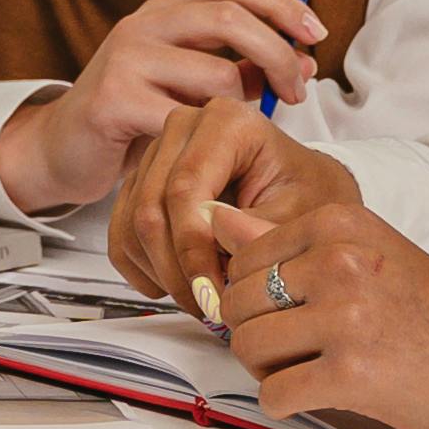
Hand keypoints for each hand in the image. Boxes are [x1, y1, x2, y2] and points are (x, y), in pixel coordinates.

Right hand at [0, 0, 329, 210]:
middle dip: (277, 53)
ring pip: (216, 75)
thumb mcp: (190, 85)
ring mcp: (125, 59)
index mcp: (164, 10)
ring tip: (238, 132)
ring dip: (242, 108)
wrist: (61, 149)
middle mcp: (143, 24)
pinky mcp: (112, 100)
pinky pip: (185, 119)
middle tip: (297, 91)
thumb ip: (242, 70)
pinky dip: (206, 139)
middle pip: (229, 17)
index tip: (316, 31)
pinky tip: (202, 153)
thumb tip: (304, 62)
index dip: (280, 1)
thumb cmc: (135, 116)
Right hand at [106, 91, 305, 304]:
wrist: (303, 191)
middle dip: (176, 269)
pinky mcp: (142, 181)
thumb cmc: (307, 195)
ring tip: (201, 298)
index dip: (193, 248)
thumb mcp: (304, 214)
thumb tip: (224, 240)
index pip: (186, 188)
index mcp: (226, 122)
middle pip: (151, 207)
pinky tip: (174, 286)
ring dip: (161, 273)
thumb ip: (264, 230)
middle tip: (207, 306)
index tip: (213, 293)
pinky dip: (142, 268)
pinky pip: (121, 230)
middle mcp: (184, 128)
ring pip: (132, 223)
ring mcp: (158, 153)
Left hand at [214, 173, 428, 428]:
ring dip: (268, 369)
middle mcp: (339, 262)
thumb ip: (286, 241)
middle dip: (255, 333)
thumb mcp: (366, 252)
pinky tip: (320, 394)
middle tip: (298, 348)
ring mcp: (345, 318)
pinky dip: (286, 403)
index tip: (286, 312)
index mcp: (338, 223)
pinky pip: (274, 394)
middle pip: (237, 304)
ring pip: (247, 348)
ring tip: (310, 369)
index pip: (241, 258)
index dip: (252, 294)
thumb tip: (215, 219)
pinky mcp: (351, 376)